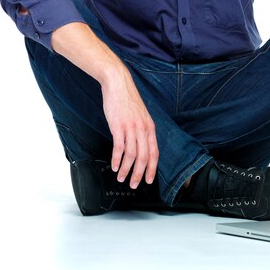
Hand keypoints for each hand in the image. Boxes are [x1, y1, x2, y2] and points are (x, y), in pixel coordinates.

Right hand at [101, 72, 158, 188]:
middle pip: (144, 157)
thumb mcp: (141, 116)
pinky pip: (119, 147)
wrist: (118, 84)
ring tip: (121, 177)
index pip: (154, 153)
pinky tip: (114, 166)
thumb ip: (142, 130)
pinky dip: (117, 159)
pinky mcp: (118, 126)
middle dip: (139, 174)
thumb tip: (141, 146)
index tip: (149, 180)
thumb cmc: (128, 100)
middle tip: (134, 185)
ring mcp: (131, 127)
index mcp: (150, 127)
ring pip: (132, 155)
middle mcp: (143, 128)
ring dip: (126, 170)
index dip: (152, 169)